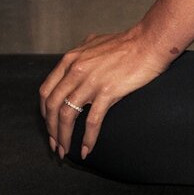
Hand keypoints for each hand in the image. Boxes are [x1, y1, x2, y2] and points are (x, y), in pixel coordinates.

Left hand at [38, 27, 172, 161]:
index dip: (44, 113)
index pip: (46, 91)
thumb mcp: (94, 44)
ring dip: (63, 137)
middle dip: (50, 130)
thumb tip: (73, 62)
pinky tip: (87, 149)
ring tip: (66, 151)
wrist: (149, 42)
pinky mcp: (107, 91)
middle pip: (52, 106)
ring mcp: (91, 81)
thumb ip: (80, 55)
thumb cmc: (127, 43)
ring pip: (67, 116)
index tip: (49, 125)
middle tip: (55, 145)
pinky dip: (87, 138)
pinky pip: (92, 121)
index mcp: (70, 60)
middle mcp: (76, 70)